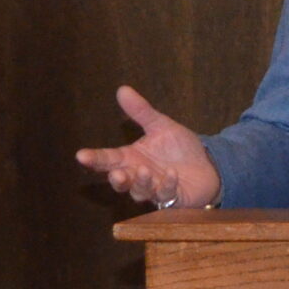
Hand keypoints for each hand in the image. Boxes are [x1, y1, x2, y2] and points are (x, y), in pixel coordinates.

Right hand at [74, 85, 221, 209]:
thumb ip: (141, 111)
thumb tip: (122, 89)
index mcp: (131, 159)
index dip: (94, 159)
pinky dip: (168, 185)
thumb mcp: (160, 126)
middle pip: (121, 182)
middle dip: (117, 179)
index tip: (81, 155)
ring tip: (144, 170)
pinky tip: (171, 174)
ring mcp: (155, 190)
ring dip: (142, 183)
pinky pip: (166, 195)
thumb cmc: (179, 148)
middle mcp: (139, 176)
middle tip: (116, 173)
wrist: (207, 162)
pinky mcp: (173, 198)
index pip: (108, 160)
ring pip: (141, 192)